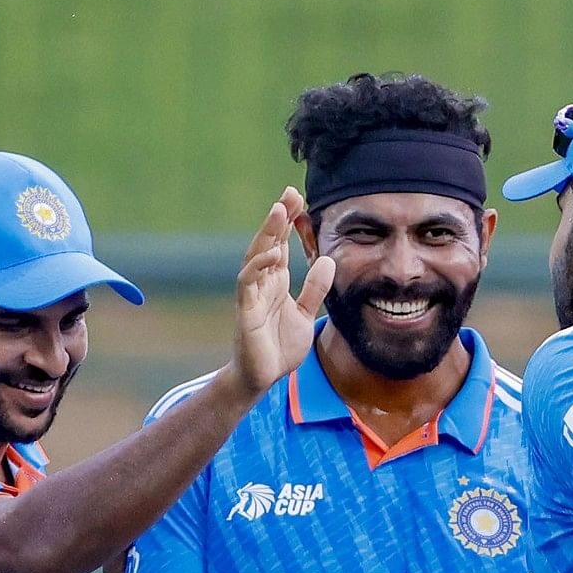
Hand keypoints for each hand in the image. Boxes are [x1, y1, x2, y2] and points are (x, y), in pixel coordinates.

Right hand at [225, 188, 336, 398]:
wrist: (262, 378)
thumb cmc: (279, 348)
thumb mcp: (305, 314)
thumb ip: (314, 289)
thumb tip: (327, 260)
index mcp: (276, 282)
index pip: (280, 244)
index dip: (288, 222)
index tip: (299, 199)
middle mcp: (262, 283)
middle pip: (268, 242)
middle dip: (278, 218)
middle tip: (289, 194)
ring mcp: (252, 295)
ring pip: (256, 256)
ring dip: (267, 234)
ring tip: (279, 211)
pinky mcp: (245, 311)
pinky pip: (248, 283)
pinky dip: (258, 266)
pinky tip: (271, 253)